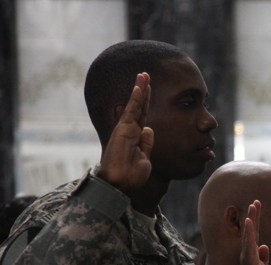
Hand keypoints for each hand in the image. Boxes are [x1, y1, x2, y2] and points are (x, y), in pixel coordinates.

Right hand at [96, 72, 153, 191]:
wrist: (121, 184)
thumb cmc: (131, 176)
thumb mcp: (145, 159)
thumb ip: (147, 144)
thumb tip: (149, 129)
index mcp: (137, 138)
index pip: (143, 116)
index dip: (147, 103)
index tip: (149, 90)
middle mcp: (131, 131)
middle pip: (140, 107)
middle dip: (144, 92)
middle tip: (146, 76)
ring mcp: (126, 129)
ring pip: (135, 105)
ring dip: (140, 89)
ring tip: (144, 75)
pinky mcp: (123, 129)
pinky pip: (131, 111)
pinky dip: (136, 99)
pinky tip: (139, 87)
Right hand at [237, 201, 270, 264]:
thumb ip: (264, 258)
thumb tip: (264, 246)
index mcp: (254, 254)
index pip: (255, 234)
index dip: (257, 221)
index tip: (257, 208)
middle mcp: (249, 253)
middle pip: (252, 231)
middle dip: (254, 216)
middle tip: (256, 201)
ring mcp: (248, 255)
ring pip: (249, 234)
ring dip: (252, 220)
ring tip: (253, 206)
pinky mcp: (249, 260)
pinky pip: (249, 243)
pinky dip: (249, 232)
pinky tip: (250, 221)